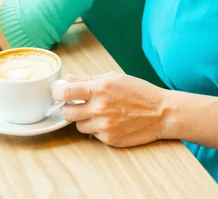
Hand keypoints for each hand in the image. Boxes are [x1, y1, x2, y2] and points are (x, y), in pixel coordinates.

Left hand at [52, 72, 170, 146]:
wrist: (160, 112)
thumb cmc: (138, 91)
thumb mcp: (114, 78)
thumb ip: (88, 79)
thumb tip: (68, 79)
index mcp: (99, 88)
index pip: (65, 92)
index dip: (57, 92)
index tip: (58, 92)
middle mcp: (99, 108)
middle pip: (66, 112)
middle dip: (67, 108)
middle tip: (75, 104)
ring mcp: (104, 125)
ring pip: (79, 125)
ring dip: (83, 119)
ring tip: (98, 112)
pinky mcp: (109, 139)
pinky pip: (93, 135)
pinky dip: (96, 128)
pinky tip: (110, 121)